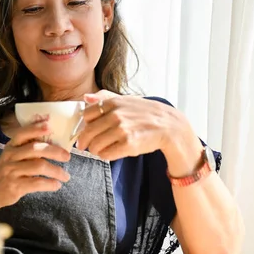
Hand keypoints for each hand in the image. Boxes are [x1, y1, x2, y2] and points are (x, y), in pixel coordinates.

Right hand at [0, 119, 70, 213]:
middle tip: (67, 156)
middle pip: (35, 149)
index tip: (49, 126)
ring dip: (56, 171)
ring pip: (38, 166)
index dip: (35, 129)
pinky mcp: (15, 186)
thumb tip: (53, 143)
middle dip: (54, 151)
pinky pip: (36, 183)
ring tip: (66, 176)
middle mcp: (10, 157)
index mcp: (11, 147)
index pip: (22, 134)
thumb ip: (26, 149)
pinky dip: (49, 184)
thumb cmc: (6, 172)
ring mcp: (12, 171)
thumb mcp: (11, 157)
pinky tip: (56, 185)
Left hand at [76, 91, 193, 161]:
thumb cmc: (146, 113)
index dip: (84, 125)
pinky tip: (110, 152)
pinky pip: (106, 154)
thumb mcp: (126, 100)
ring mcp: (122, 130)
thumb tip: (86, 98)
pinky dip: (105, 156)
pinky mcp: (128, 144)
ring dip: (95, 150)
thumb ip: (105, 98)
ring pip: (95, 146)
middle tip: (85, 146)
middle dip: (84, 142)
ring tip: (101, 149)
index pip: (86, 115)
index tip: (86, 131)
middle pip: (87, 132)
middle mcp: (116, 115)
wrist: (169, 126)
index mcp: (113, 103)